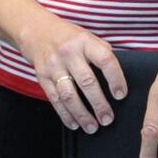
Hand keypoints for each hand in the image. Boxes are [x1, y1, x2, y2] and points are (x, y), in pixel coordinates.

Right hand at [22, 17, 127, 133]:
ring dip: (82, 114)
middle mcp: (69, 53)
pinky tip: (74, 124)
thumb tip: (120, 73)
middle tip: (108, 119)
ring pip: (69, 95)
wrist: (36, 30)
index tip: (121, 94)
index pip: (105, 60)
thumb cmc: (69, 37)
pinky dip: (65, 114)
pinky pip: (54, 99)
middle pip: (87, 81)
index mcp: (85, 41)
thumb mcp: (87, 37)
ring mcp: (53, 66)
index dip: (115, 78)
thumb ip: (102, 52)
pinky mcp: (42, 77)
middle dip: (99, 103)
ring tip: (93, 127)